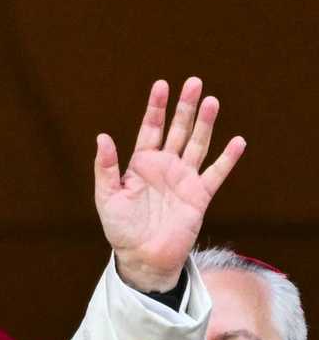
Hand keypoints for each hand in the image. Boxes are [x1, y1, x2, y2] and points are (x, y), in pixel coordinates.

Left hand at [95, 77, 245, 291]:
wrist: (142, 257)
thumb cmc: (120, 228)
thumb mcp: (107, 197)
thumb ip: (106, 168)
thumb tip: (102, 137)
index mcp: (141, 164)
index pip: (150, 128)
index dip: (156, 108)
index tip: (162, 85)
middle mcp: (164, 166)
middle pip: (177, 130)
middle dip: (185, 107)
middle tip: (194, 82)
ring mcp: (183, 179)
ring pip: (197, 144)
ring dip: (205, 124)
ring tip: (211, 101)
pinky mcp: (199, 196)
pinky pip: (216, 173)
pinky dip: (227, 158)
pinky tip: (237, 141)